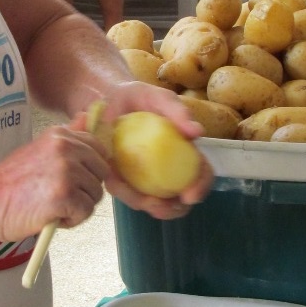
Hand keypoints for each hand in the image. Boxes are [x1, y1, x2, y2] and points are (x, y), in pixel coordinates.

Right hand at [0, 124, 110, 242]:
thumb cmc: (9, 183)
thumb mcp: (39, 150)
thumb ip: (66, 138)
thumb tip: (86, 117)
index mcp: (60, 135)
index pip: (97, 147)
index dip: (91, 168)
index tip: (74, 179)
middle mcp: (66, 148)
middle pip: (101, 172)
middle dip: (87, 188)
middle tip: (62, 196)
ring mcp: (66, 171)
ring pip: (96, 194)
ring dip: (79, 206)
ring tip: (54, 207)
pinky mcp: (65, 195)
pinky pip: (86, 211)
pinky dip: (72, 220)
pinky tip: (52, 216)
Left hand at [96, 82, 214, 219]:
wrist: (104, 98)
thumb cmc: (136, 97)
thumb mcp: (157, 97)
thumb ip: (177, 110)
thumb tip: (197, 132)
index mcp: (182, 151)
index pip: (201, 174)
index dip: (201, 187)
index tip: (190, 195)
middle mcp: (168, 169)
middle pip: (179, 200)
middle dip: (171, 209)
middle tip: (157, 204)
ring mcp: (146, 178)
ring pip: (152, 204)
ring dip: (143, 204)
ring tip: (133, 192)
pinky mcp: (124, 180)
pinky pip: (127, 195)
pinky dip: (122, 192)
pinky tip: (113, 179)